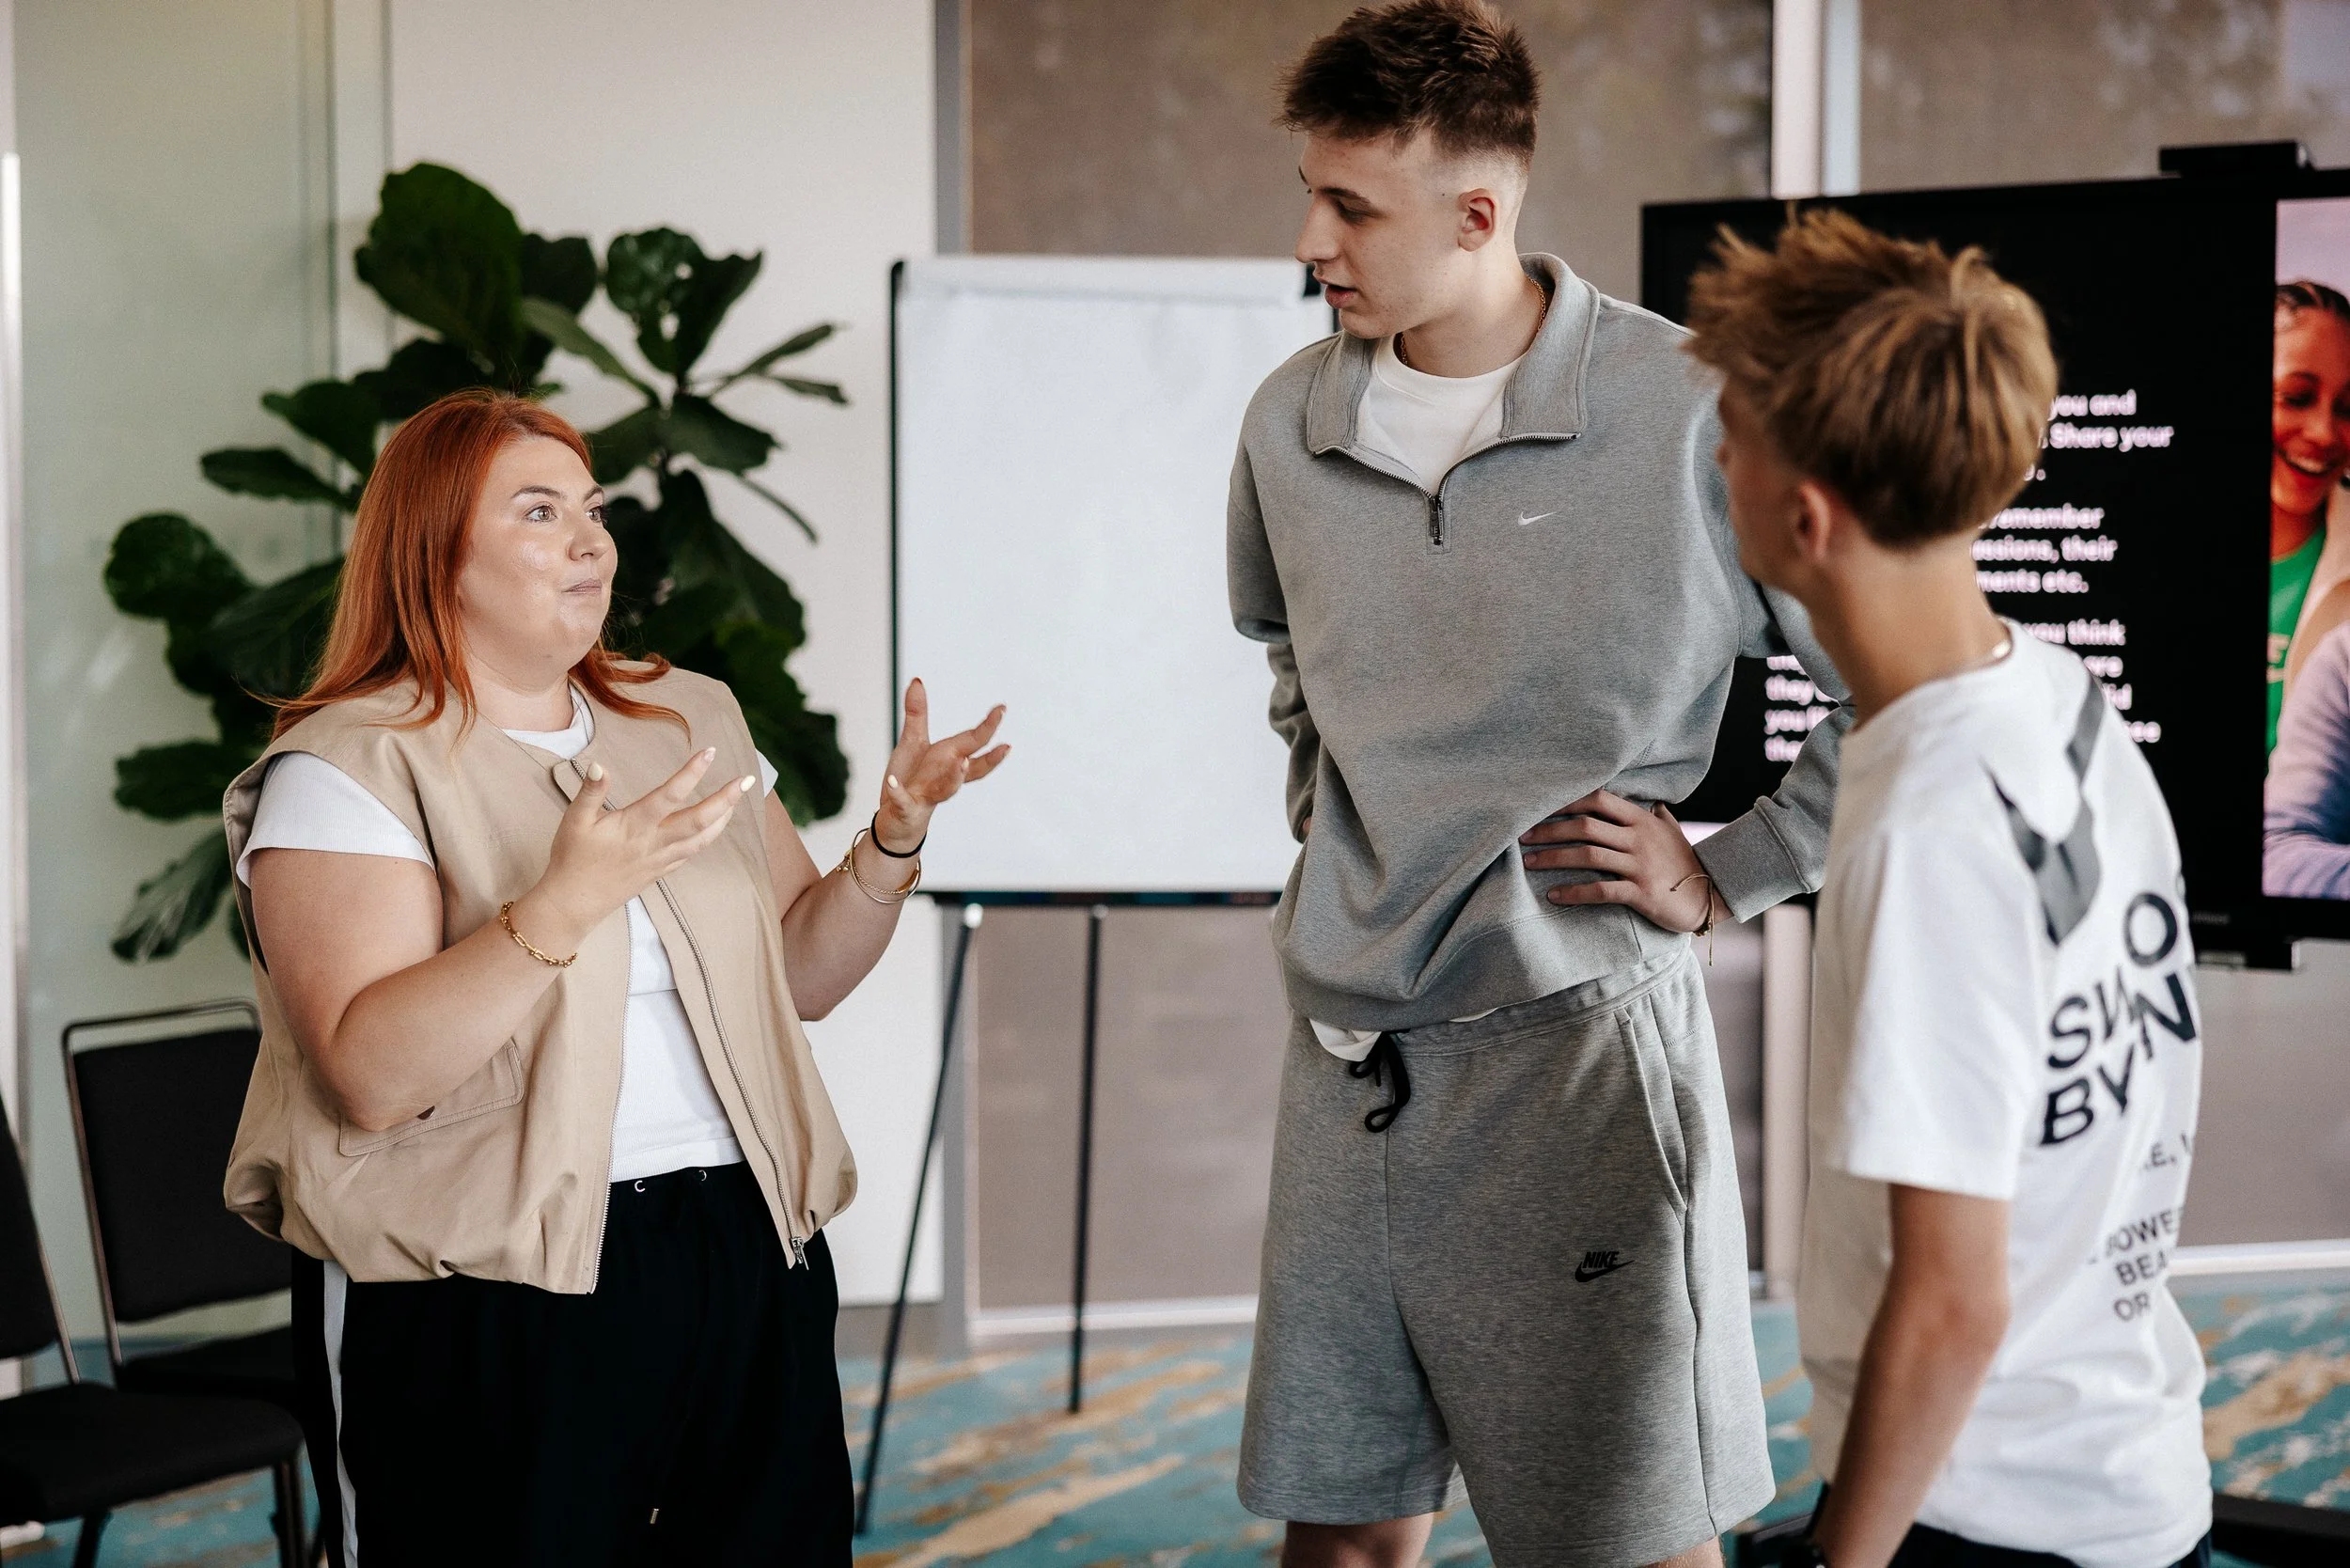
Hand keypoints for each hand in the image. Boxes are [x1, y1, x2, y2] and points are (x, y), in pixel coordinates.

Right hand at [531, 748, 755, 936]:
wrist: (573, 903)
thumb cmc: (571, 859)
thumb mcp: (575, 820)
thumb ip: (591, 791)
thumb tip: (600, 765)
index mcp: (635, 825)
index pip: (670, 794)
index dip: (692, 772)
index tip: (711, 753)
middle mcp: (654, 842)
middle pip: (700, 820)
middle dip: (726, 799)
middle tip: (747, 780)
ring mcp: (661, 859)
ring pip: (702, 839)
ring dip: (723, 819)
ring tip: (736, 801)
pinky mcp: (660, 872)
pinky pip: (692, 853)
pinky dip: (708, 838)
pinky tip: (714, 828)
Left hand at [875, 678, 1009, 852]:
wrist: (897, 819)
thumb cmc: (912, 779)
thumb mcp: (913, 743)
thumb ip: (917, 714)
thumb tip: (918, 680)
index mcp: (950, 760)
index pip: (974, 743)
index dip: (989, 728)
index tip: (1002, 709)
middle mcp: (945, 778)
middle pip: (971, 768)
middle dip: (989, 758)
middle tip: (1005, 745)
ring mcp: (928, 795)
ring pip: (947, 789)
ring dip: (955, 777)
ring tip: (961, 762)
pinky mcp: (906, 808)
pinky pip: (903, 802)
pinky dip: (899, 795)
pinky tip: (892, 784)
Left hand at [1520, 790, 1722, 932]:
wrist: (1710, 897)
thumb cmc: (1685, 863)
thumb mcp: (1672, 832)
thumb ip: (1657, 816)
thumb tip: (1652, 800)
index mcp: (1641, 820)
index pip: (1598, 800)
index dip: (1566, 801)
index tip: (1539, 807)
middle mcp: (1639, 838)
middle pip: (1585, 826)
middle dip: (1549, 829)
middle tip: (1522, 837)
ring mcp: (1640, 865)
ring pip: (1588, 856)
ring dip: (1554, 858)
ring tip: (1529, 863)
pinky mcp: (1641, 893)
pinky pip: (1601, 890)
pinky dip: (1574, 892)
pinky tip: (1554, 895)